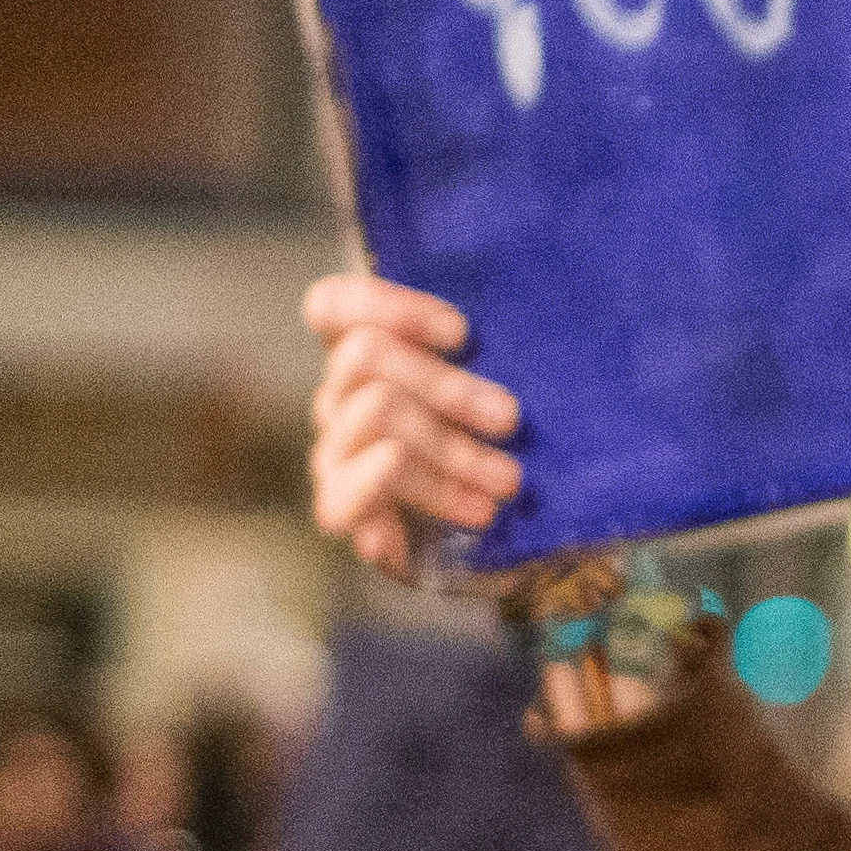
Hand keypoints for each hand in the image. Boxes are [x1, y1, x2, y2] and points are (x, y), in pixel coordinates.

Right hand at [308, 271, 522, 579]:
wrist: (517, 544)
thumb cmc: (512, 452)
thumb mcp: (507, 395)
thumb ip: (491, 356)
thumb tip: (494, 330)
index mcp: (368, 359)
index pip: (332, 307)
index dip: (390, 306)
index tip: (462, 334)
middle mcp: (341, 399)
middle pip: (365, 356)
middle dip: (446, 384)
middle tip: (510, 419)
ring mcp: (336, 452)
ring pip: (376, 413)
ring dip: (451, 448)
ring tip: (508, 481)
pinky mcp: (345, 509)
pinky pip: (348, 490)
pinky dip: (398, 489)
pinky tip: (464, 514)